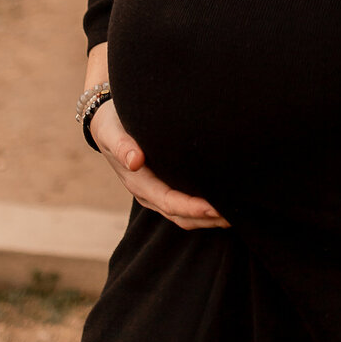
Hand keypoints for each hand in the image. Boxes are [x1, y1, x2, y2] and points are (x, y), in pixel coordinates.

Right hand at [89, 100, 228, 230]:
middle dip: (207, 218)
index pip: (169, 202)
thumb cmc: (111, 124)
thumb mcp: (112, 131)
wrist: (104, 123)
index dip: (192, 207)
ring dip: (208, 218)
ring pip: (184, 215)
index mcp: (137, 182)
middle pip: (180, 215)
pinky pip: (183, 205)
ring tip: (236, 214)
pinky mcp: (163, 186)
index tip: (215, 208)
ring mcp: (155, 192)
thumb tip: (134, 160)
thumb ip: (122, 145)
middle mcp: (147, 193)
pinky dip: (202, 209)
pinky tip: (222, 202)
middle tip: (236, 215)